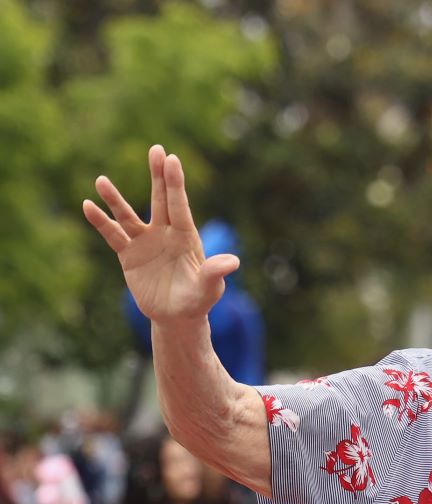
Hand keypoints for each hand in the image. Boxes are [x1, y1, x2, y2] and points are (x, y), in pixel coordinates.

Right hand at [82, 146, 238, 324]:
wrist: (177, 316)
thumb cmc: (198, 300)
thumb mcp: (209, 289)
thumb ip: (215, 273)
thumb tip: (233, 262)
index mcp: (186, 237)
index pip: (179, 206)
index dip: (175, 184)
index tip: (172, 159)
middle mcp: (165, 234)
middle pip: (160, 200)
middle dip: (158, 176)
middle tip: (157, 149)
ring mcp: (146, 242)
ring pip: (128, 216)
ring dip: (115, 199)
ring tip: (101, 180)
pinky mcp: (129, 255)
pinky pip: (112, 234)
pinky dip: (100, 221)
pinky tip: (87, 205)